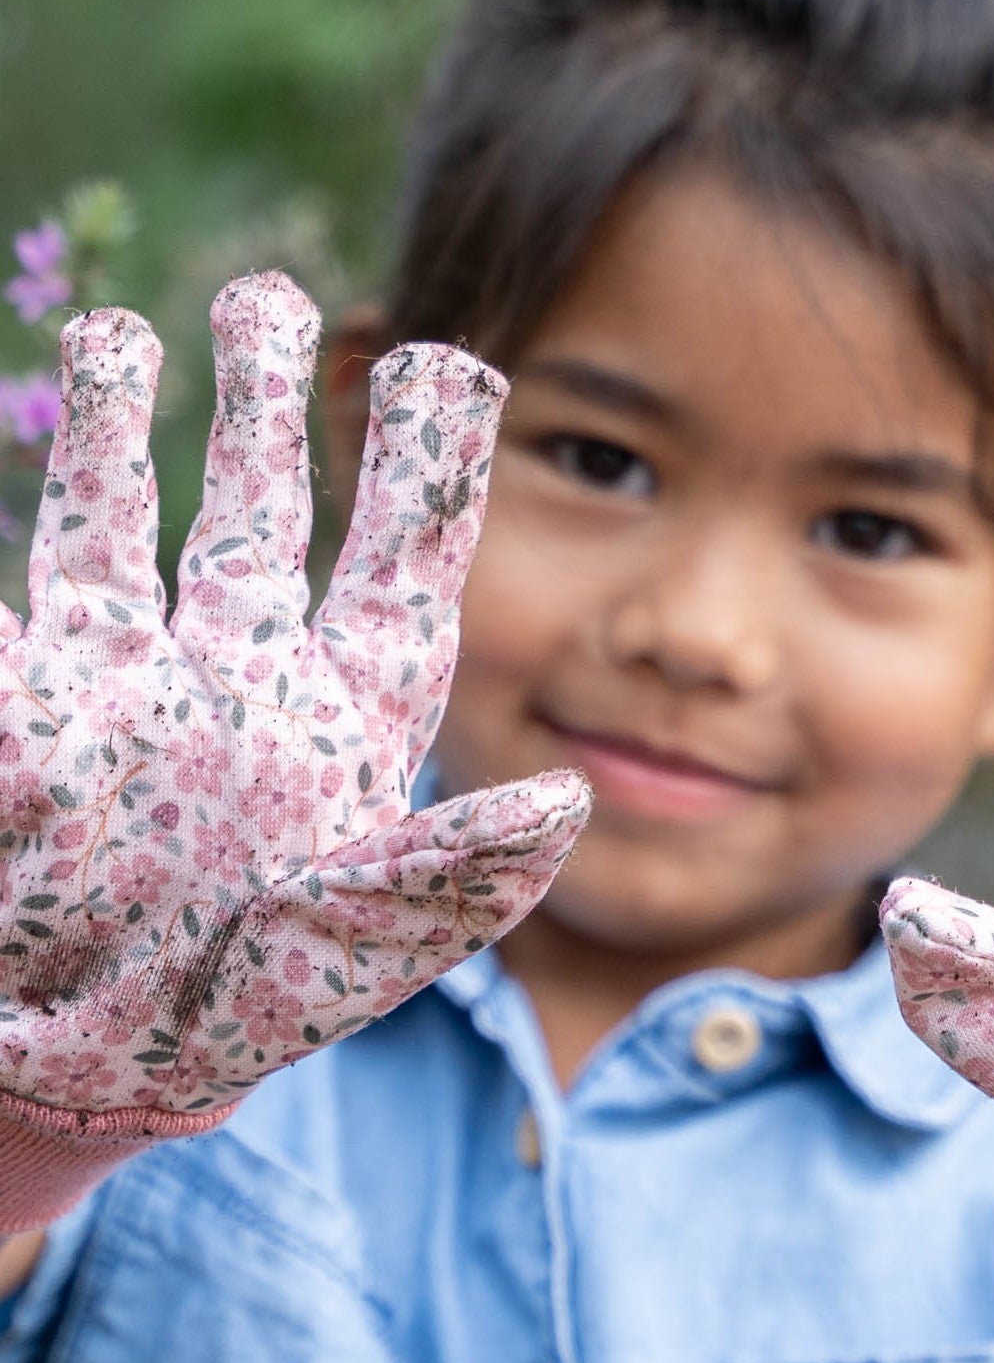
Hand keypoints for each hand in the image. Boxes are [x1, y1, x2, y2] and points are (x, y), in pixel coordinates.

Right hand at [0, 273, 587, 1227]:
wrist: (98, 1067)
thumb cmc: (252, 1010)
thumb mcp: (367, 940)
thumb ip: (458, 873)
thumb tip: (570, 805)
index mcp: (348, 719)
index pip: (400, 570)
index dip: (425, 472)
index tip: (450, 365)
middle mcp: (247, 683)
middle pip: (264, 517)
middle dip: (268, 410)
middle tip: (273, 295)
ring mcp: (138, 690)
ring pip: (133, 531)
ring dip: (126, 434)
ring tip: (129, 328)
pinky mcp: (40, 715)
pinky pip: (20, 613)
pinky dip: (17, 560)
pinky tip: (22, 437)